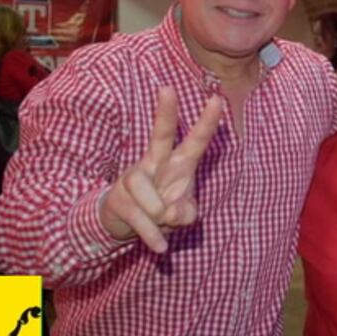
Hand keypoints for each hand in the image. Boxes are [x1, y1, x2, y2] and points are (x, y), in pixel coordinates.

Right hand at [99, 86, 222, 252]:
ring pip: (156, 201)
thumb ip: (185, 212)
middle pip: (159, 136)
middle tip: (167, 87)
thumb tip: (172, 211)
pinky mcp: (119, 199)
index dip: (206, 122)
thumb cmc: (160, 209)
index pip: (194, 141)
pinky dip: (154, 236)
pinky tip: (161, 248)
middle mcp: (155, 163)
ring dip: (162, 220)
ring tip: (159, 222)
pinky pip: (142, 220)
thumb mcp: (182, 213)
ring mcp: (134, 178)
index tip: (217, 98)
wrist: (120, 223)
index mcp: (177, 163)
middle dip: (165, 113)